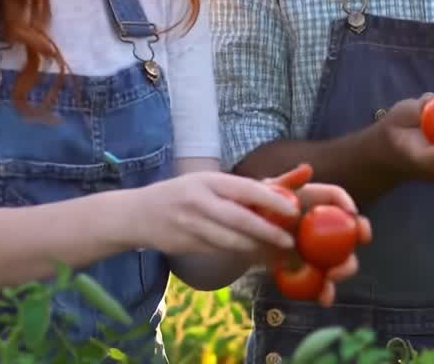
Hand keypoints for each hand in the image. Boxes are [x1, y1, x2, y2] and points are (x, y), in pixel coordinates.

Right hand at [135, 171, 297, 256]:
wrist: (138, 214)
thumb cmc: (184, 193)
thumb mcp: (211, 181)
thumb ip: (250, 185)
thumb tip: (295, 175)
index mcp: (209, 180)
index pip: (245, 189)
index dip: (271, 200)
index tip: (292, 211)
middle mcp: (199, 201)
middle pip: (239, 219)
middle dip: (266, 232)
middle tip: (288, 241)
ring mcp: (191, 225)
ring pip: (230, 241)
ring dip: (256, 249)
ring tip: (276, 254)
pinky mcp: (187, 245)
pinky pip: (220, 251)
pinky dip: (240, 255)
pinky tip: (256, 258)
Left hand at [264, 164, 373, 306]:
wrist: (237, 236)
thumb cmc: (253, 206)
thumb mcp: (266, 191)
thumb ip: (286, 180)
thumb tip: (307, 168)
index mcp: (312, 201)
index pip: (336, 199)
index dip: (348, 205)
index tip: (352, 216)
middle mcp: (319, 224)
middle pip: (348, 231)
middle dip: (356, 241)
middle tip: (353, 247)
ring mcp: (315, 248)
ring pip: (340, 259)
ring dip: (343, 270)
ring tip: (332, 278)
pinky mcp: (306, 269)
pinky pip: (321, 282)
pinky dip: (324, 291)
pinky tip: (324, 298)